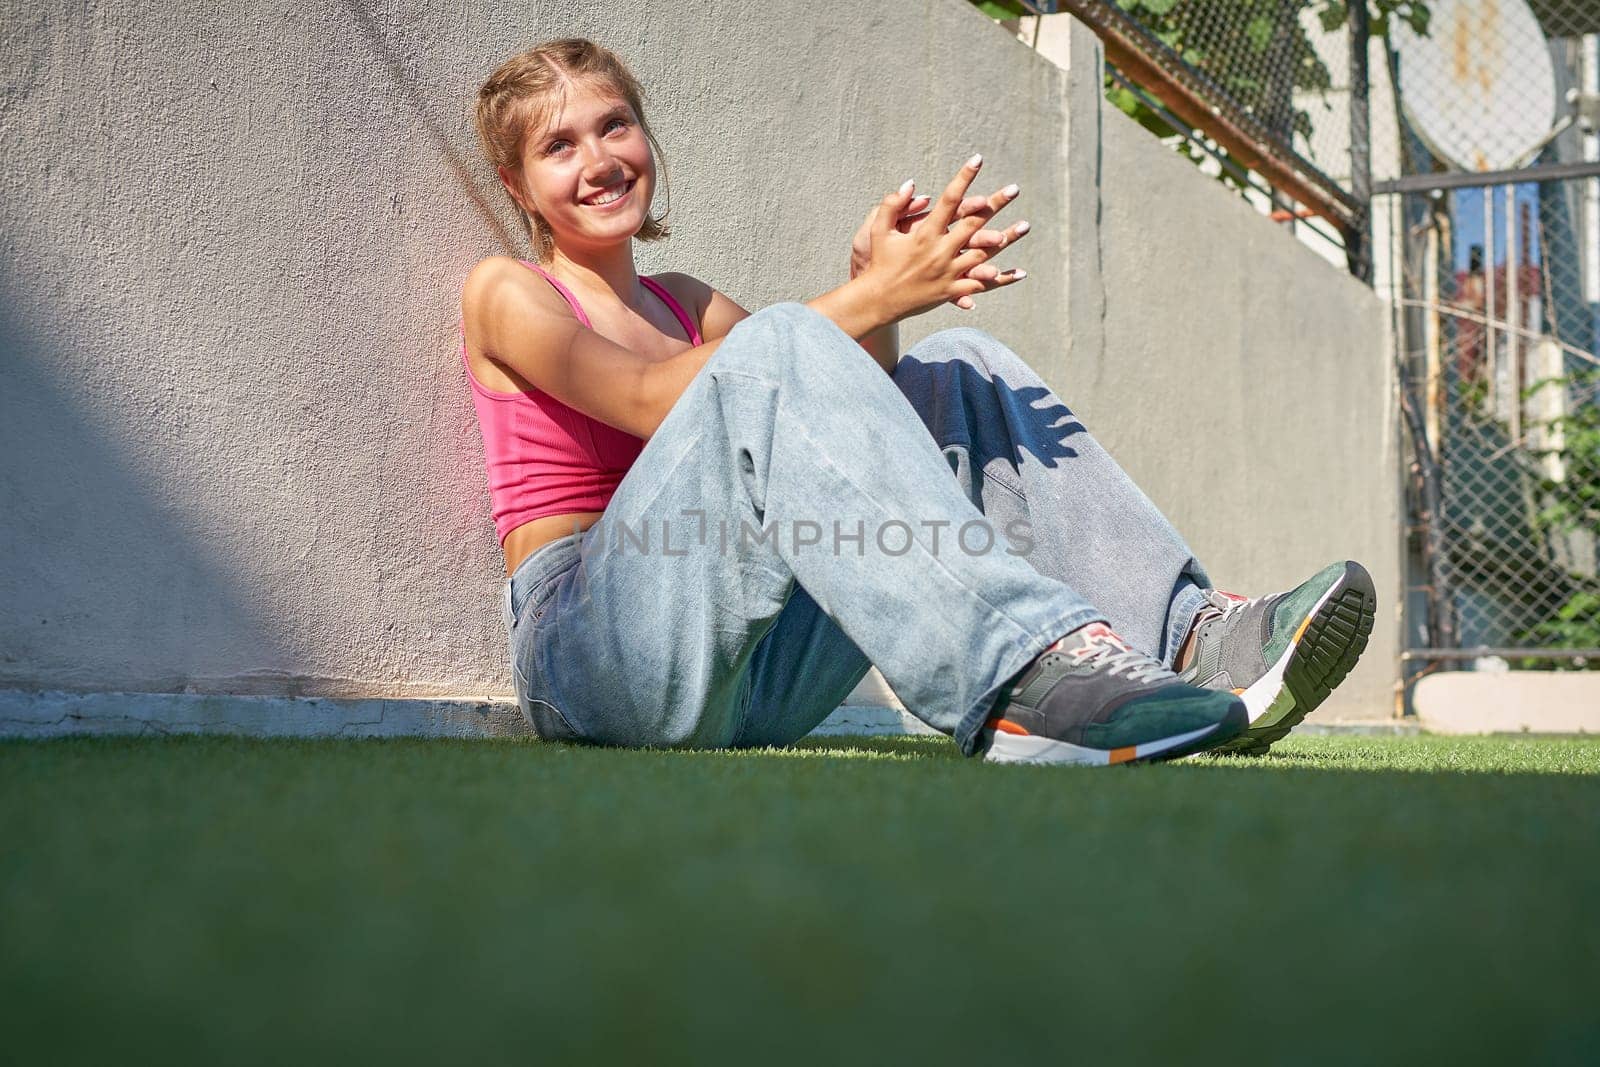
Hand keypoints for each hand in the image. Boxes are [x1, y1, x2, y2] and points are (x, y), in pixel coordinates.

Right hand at [853, 156, 1028, 321]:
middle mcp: (941, 251)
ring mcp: (948, 272)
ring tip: (1025, 225)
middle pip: (974, 223)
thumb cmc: (878, 262)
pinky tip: (1020, 273)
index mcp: (925, 233)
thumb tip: (911, 184)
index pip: (949, 199)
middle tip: (1014, 188)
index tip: (977, 160)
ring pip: (984, 253)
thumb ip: (892, 205)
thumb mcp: (878, 230)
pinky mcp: (951, 291)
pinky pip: (980, 284)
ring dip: (1007, 239)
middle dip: (995, 204)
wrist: (878, 301)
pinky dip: (1000, 279)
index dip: (964, 177)